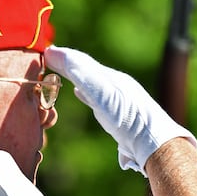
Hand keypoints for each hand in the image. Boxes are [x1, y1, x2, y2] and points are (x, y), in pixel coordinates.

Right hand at [44, 45, 196, 175]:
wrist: (153, 143)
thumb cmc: (127, 117)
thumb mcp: (100, 92)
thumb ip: (79, 72)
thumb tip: (54, 51)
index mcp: (110, 76)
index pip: (80, 60)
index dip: (62, 55)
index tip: (43, 52)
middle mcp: (114, 85)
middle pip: (86, 69)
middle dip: (67, 63)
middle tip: (48, 58)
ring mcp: (118, 99)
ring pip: (91, 82)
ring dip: (75, 76)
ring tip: (59, 72)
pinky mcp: (118, 115)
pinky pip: (96, 98)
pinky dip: (84, 92)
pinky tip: (80, 94)